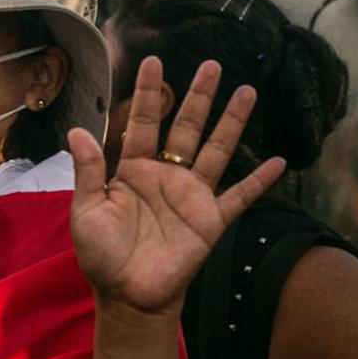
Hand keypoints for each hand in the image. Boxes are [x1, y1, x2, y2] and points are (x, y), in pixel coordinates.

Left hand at [66, 56, 285, 317]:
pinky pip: (239, 197)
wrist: (128, 296)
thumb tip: (78, 131)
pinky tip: (279, 163)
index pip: (143, 123)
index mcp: (133, 170)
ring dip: (232, 122)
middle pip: (186, 127)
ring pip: (216, 150)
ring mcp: (191, 197)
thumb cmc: (103, 256)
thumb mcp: (86, 211)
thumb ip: (88, 171)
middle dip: (198, 96)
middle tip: (211, 64)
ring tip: (247, 91)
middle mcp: (166, 176)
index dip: (148, 93)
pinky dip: (258, 181)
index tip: (154, 62)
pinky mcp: (210, 221)